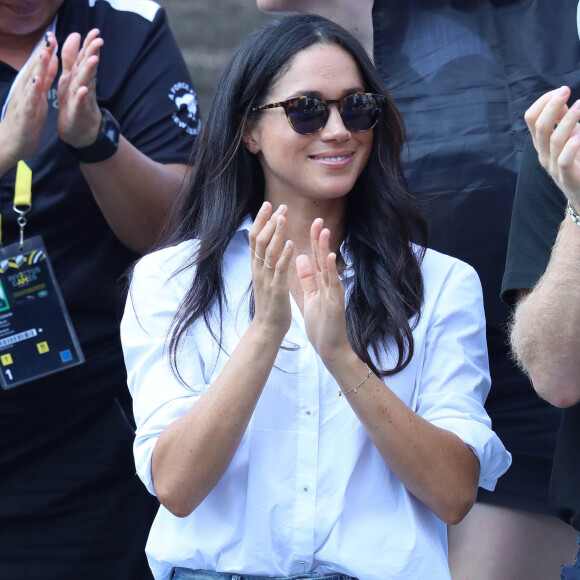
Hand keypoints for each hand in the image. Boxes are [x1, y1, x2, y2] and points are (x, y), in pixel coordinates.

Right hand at [0, 32, 57, 171]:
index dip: (45, 51)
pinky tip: (37, 82)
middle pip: (34, 69)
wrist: (13, 142)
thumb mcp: (39, 95)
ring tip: (44, 53)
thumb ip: (45, 77)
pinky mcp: (25, 115)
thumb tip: (50, 58)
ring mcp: (24, 101)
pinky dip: (33, 91)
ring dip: (37, 68)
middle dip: (42, 53)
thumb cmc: (27, 118)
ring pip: (31, 82)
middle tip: (50, 37)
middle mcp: (25, 90)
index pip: (38, 66)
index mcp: (31, 86)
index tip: (53, 35)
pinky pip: (30, 101)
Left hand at [56, 28, 103, 147]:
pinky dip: (81, 97)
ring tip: (93, 60)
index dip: (89, 45)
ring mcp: (82, 100)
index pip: (85, 58)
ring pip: (85, 84)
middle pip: (88, 68)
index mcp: (79, 77)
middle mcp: (83, 86)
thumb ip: (71, 57)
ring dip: (89, 72)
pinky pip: (79, 104)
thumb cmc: (75, 103)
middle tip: (99, 41)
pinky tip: (83, 90)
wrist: (80, 132)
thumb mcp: (70, 77)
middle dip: (92, 54)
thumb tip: (75, 35)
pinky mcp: (78, 113)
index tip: (95, 31)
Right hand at [248, 202, 293, 340]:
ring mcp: (266, 279)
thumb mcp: (265, 279)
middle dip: (269, 221)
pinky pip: (280, 270)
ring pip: (269, 252)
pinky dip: (285, 255)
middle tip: (279, 206)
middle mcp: (258, 270)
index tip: (268, 205)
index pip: (255, 238)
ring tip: (283, 217)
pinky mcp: (277, 289)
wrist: (267, 329)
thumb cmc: (270, 304)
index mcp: (256, 267)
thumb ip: (265, 263)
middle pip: (259, 240)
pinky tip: (292, 243)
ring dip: (277, 233)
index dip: (260, 220)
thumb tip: (266, 247)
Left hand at [296, 218, 349, 361]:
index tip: (310, 223)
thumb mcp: (311, 296)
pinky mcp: (336, 304)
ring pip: (329, 268)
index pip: (316, 258)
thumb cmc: (322, 324)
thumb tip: (300, 257)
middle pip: (323, 258)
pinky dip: (331, 270)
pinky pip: (333, 285)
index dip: (312, 241)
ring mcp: (334, 293)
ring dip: (326, 249)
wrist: (331, 348)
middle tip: (318, 219)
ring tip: (323, 231)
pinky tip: (329, 257)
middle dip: (319, 239)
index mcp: (321, 283)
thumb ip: (307, 278)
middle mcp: (330, 285)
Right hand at [525, 86, 579, 209]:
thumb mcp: (569, 138)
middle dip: (552, 105)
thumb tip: (562, 99)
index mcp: (541, 144)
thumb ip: (564, 121)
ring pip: (554, 140)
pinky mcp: (567, 177)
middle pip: (539, 126)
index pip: (531, 118)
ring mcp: (553, 167)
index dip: (543, 102)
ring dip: (568, 120)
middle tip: (566, 91)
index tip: (561, 91)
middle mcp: (543, 154)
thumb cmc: (577, 162)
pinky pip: (564, 159)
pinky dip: (573, 145)